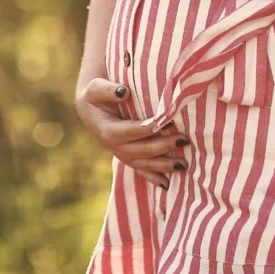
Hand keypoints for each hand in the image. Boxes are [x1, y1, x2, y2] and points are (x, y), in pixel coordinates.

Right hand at [75, 78, 190, 187]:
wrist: (89, 110)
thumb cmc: (95, 96)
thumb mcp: (95, 89)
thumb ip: (107, 90)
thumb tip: (124, 92)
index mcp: (109, 130)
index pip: (133, 131)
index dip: (151, 128)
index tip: (170, 121)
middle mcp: (115, 147)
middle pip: (142, 150)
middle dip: (164, 146)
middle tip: (184, 139)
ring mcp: (122, 154)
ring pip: (144, 164)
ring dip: (164, 165)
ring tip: (184, 164)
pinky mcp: (127, 157)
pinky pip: (141, 170)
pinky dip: (154, 178)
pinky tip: (168, 185)